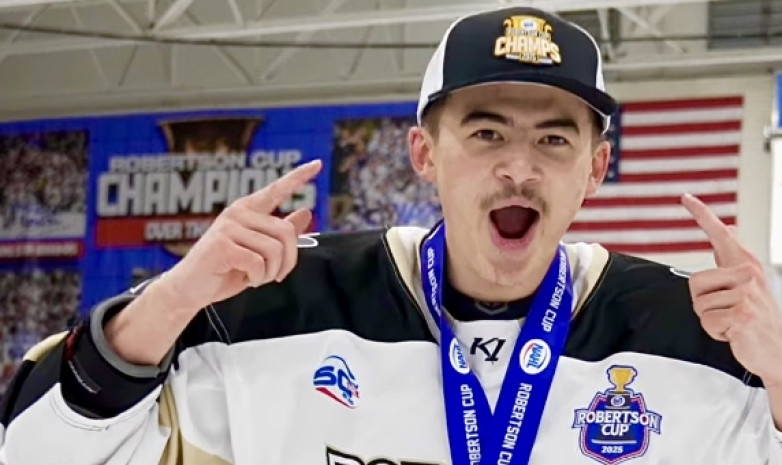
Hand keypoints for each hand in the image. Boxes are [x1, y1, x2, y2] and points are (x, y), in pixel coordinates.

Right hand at [160, 159, 321, 312]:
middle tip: (276, 276)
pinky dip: (258, 278)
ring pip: (275, 250)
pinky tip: (245, 279)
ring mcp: (228, 227)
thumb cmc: (226, 269)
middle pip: (286, 232)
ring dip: (271, 273)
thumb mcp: (259, 251)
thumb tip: (306, 210)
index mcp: (248, 210)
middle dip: (288, 261)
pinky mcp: (222, 245)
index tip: (318, 164)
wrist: (190, 289)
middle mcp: (238, 213)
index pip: (277, 190)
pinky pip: (258, 263)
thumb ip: (280, 233)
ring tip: (256, 277)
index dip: (298, 177)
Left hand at [682, 193, 781, 385]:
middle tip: (726, 312)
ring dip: (710, 320)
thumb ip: (733, 257)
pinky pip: (707, 322)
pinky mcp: (741, 314)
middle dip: (701, 303)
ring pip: (699, 304)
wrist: (777, 351)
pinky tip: (735, 333)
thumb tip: (730, 228)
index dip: (702, 214)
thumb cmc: (755, 318)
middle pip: (694, 281)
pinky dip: (716, 333)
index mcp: (746, 265)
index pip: (721, 235)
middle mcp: (748, 275)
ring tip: (732, 323)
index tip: (685, 197)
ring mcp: (746, 294)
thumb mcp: (746, 284)